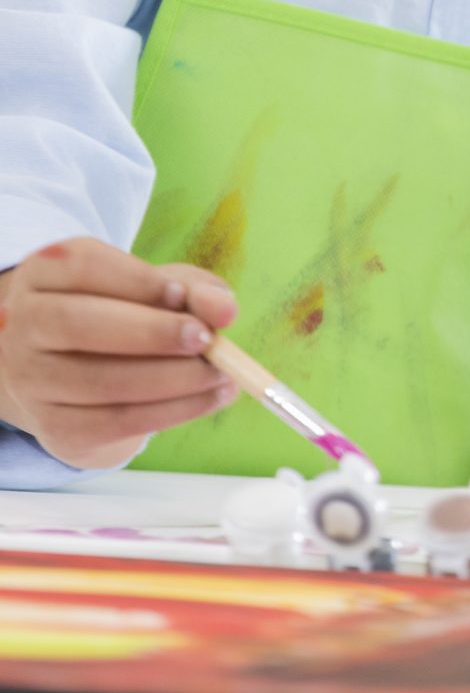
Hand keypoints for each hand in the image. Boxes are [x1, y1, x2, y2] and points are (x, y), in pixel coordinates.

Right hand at [0, 239, 238, 467]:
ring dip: (174, 378)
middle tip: (207, 339)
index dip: (138, 280)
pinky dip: (174, 411)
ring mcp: (31, 379)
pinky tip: (210, 397)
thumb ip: (196, 289)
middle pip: (77, 324)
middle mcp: (23, 324)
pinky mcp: (54, 426)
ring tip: (222, 372)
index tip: (183, 294)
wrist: (80, 376)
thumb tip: (223, 309)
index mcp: (44, 274)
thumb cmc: (127, 315)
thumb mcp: (161, 288)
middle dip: (152, 333)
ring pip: (99, 381)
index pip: (81, 266)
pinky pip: (115, 421)